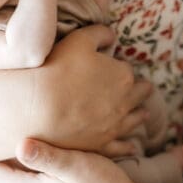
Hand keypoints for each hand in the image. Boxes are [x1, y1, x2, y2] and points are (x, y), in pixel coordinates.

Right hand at [29, 25, 152, 156]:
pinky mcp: (100, 145)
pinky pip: (120, 148)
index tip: (112, 68)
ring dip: (140, 115)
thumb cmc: (58, 68)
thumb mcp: (80, 39)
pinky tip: (133, 148)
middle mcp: (124, 102)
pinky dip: (128, 147)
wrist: (38, 107)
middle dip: (141, 90)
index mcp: (123, 76)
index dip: (118, 67)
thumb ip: (101, 33)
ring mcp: (113, 126)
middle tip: (145, 88)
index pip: (126, 69)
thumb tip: (112, 37)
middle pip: (138, 94)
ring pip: (134, 119)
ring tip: (145, 114)